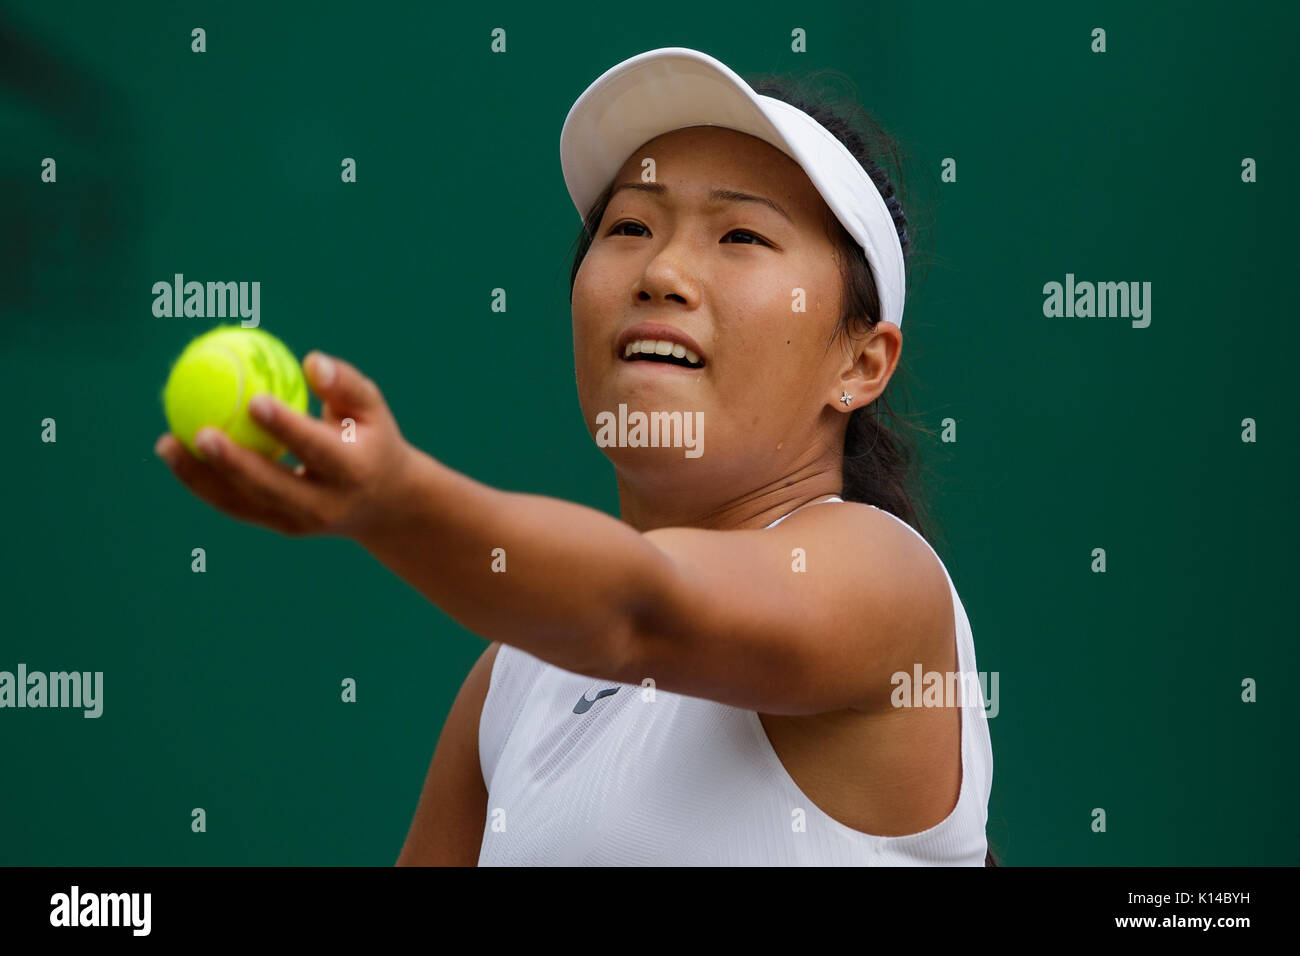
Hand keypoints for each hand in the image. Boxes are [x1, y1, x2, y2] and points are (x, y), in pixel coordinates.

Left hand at [154, 351, 415, 539]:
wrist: (385, 504)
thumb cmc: (373, 438)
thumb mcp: (372, 409)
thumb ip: (345, 384)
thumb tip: (312, 361)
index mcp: (354, 471)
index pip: (316, 449)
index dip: (286, 427)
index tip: (255, 401)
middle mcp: (326, 504)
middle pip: (274, 486)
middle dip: (234, 464)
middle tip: (199, 432)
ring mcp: (300, 522)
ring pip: (244, 502)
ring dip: (202, 477)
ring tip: (166, 444)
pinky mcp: (280, 527)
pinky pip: (235, 505)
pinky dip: (202, 482)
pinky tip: (175, 454)